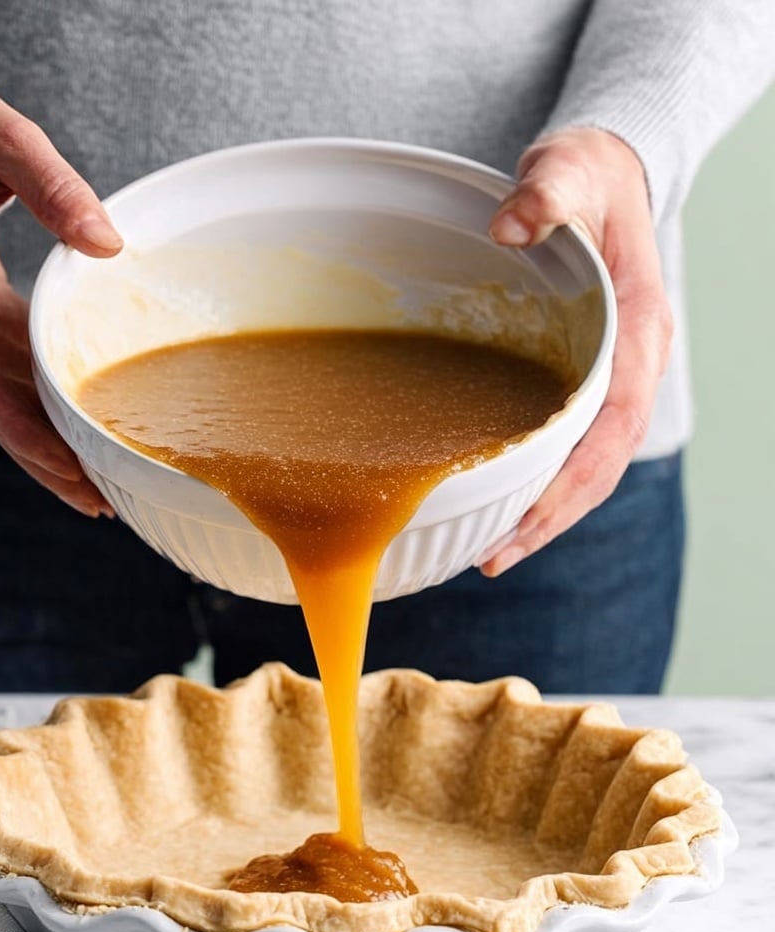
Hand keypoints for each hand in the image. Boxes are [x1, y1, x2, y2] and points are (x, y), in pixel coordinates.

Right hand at [0, 74, 122, 516]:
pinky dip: (37, 402)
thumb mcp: (2, 135)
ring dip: (42, 438)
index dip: (17, 425)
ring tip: (98, 483)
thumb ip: (54, 185)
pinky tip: (76, 428)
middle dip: (40, 455)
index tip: (64, 464)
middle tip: (98, 501)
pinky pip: (0, 368)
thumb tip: (108, 245)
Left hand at [481, 128, 672, 574]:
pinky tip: (504, 503)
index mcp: (640, 328)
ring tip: (494, 552)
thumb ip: (544, 194)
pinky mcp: (592, 379)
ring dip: (547, 512)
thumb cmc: (587, 177)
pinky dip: (544, 482)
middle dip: (554, 516)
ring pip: (591, 464)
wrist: (605, 173)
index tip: (528, 519)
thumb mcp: (567, 170)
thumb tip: (509, 226)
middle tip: (495, 558)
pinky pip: (574, 444)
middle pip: (603, 463)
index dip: (574, 479)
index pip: (615, 424)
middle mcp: (635, 364)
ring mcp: (616, 377)